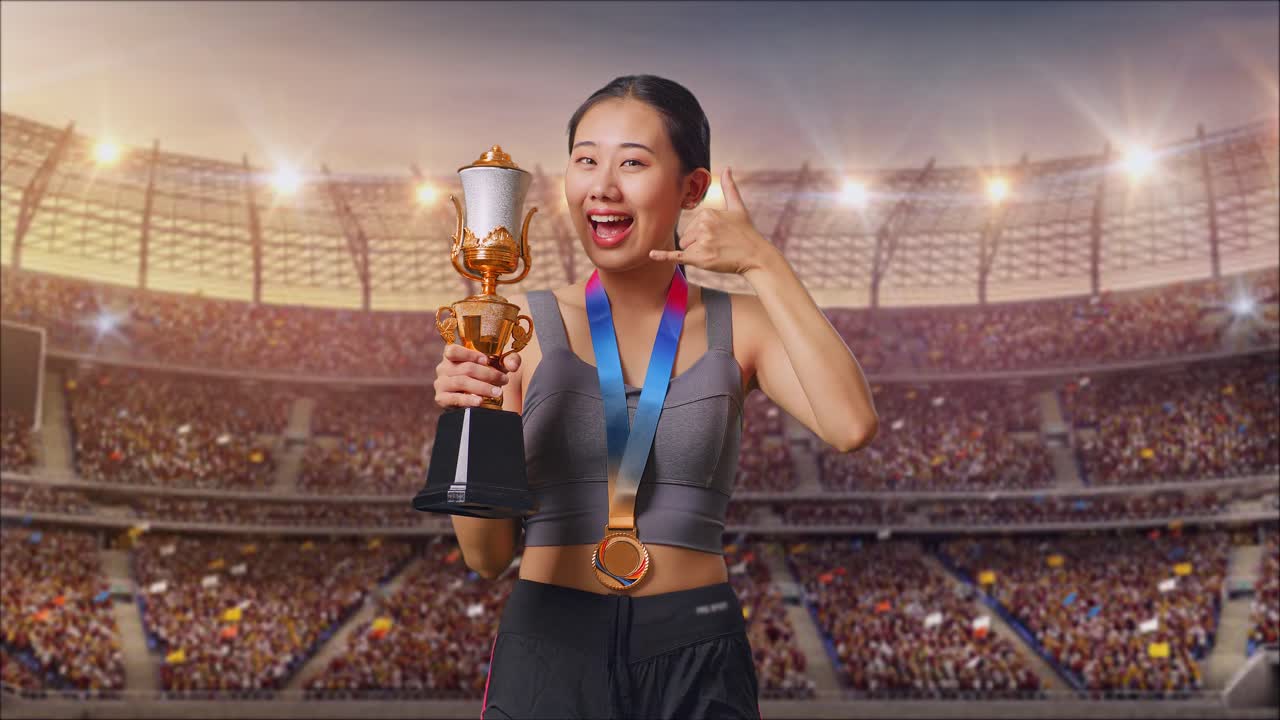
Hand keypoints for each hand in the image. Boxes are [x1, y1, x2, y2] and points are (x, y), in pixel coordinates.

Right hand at [433, 344, 519, 408]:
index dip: (470, 354)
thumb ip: (509, 360)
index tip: (486, 360)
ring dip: (482, 387)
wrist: (476, 398)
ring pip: (462, 382)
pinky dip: (468, 399)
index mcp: (452, 354)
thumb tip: (513, 365)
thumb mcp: (498, 365)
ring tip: (497, 392)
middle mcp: (443, 367)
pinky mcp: (441, 398)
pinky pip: (454, 398)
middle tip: (504, 380)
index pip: (453, 350)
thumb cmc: (485, 376)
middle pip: (465, 368)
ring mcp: (441, 383)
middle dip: (487, 374)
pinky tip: (480, 401)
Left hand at [648, 166, 776, 274]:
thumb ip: (730, 188)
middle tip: (720, 246)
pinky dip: (663, 256)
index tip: (720, 236)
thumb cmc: (747, 233)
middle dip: (699, 244)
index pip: (692, 226)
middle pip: (687, 237)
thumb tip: (727, 168)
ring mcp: (701, 242)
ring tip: (717, 253)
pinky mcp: (700, 258)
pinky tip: (651, 254)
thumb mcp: (738, 208)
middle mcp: (703, 226)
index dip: (704, 234)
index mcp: (707, 213)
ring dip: (698, 254)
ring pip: (687, 249)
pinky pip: (676, 256)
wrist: (755, 256)